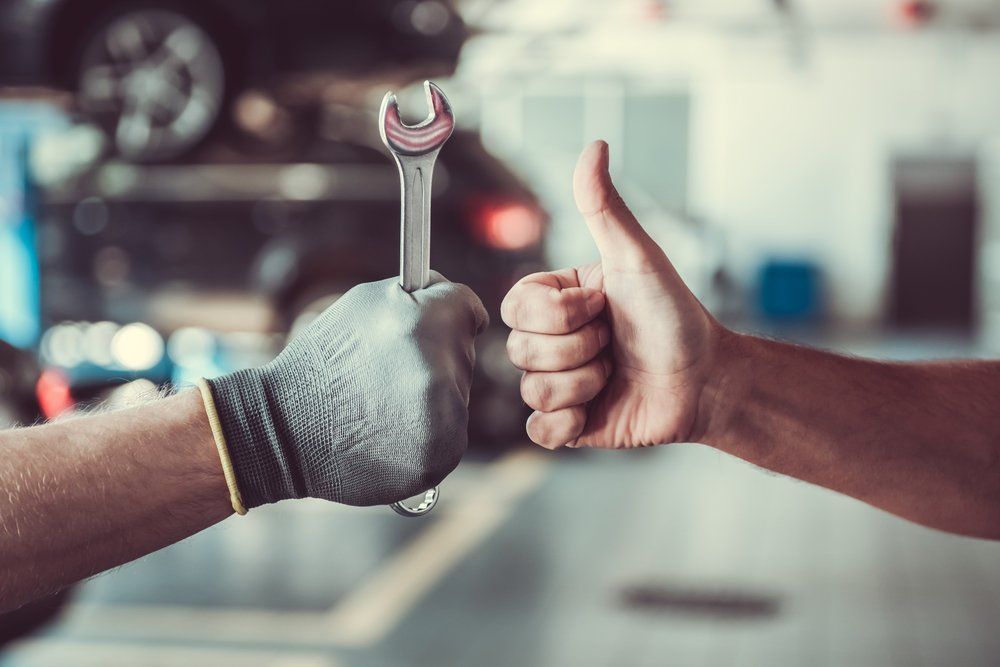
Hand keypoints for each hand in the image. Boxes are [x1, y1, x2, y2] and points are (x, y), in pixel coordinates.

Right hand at [207, 273, 487, 507]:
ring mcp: (444, 417)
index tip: (435, 325)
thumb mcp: (363, 304)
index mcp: (423, 323)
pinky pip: (451, 431)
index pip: (469, 308)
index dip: (450, 314)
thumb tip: (455, 297)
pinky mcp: (441, 454)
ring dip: (433, 395)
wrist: (285, 430)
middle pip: (464, 352)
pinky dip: (428, 431)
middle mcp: (439, 370)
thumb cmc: (323, 361)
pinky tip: (390, 431)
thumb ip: (417, 295)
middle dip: (436, 356)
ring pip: (458, 394)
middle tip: (387, 372)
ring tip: (383, 403)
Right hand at [502, 141, 722, 448]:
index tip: (601, 306)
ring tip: (615, 373)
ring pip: (532, 390)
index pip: (515, 306)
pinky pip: (539, 431)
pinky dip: (569, 423)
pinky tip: (597, 408)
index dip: (558, 314)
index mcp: (557, 300)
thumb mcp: (637, 258)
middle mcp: (552, 341)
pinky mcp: (569, 424)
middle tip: (614, 342)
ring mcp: (558, 383)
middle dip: (578, 349)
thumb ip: (604, 208)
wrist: (706, 380)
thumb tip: (594, 146)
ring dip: (584, 383)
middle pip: (520, 350)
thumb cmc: (675, 315)